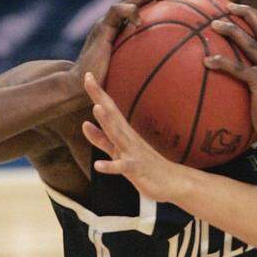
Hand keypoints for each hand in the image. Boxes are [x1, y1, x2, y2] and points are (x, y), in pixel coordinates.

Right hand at [68, 0, 168, 104]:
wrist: (84, 86)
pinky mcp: (102, 28)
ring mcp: (110, 23)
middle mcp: (119, 21)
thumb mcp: (137, 76)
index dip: (164, 2)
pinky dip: (129, 11)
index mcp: (128, 28)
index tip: (183, 9)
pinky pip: (117, 11)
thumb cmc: (111, 88)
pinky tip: (139, 21)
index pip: (146, 6)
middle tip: (176, 0)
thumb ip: (152, 70)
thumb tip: (178, 81)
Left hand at [81, 72, 186, 200]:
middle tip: (88, 78)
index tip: (87, 74)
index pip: (109, 109)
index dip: (98, 93)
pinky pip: (123, 168)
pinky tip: (98, 165)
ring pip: (118, 137)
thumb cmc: (145, 166)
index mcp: (124, 133)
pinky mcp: (137, 170)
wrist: (172, 182)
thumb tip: (84, 124)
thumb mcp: (119, 151)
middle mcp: (128, 139)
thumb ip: (101, 139)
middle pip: (112, 116)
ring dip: (107, 123)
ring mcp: (133, 153)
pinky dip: (111, 166)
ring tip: (96, 108)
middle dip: (100, 98)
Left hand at [204, 2, 256, 144]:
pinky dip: (222, 62)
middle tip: (225, 6)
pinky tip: (207, 61)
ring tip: (213, 24)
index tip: (237, 7)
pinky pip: (238, 68)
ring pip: (249, 42)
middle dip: (244, 12)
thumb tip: (245, 65)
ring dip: (231, 30)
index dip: (254, 14)